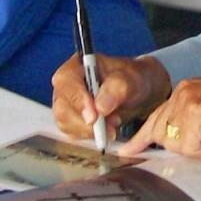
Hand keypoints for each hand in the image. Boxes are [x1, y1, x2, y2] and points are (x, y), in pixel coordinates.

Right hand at [52, 54, 170, 141]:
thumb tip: (100, 107)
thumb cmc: (132, 79)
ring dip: (90, 130)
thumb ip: (116, 89)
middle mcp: (67, 84)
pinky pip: (73, 132)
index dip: (78, 101)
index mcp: (77, 65)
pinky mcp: (70, 118)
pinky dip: (90, 135)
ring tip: (114, 123)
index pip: (67, 82)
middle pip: (63, 107)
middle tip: (111, 125)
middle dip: (86, 121)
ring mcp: (66, 102)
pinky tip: (107, 129)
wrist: (137, 91)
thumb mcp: (131, 79)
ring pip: (66, 123)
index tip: (94, 117)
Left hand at [118, 72, 200, 159]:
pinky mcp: (193, 119)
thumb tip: (180, 145)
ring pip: (175, 144)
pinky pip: (192, 149)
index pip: (157, 116)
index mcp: (186, 90)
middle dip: (173, 146)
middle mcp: (181, 94)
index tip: (127, 150)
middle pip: (159, 132)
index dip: (142, 137)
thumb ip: (192, 124)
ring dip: (199, 149)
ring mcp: (186, 105)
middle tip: (170, 149)